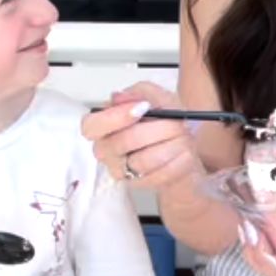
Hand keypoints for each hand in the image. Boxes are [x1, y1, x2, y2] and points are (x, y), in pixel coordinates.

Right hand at [81, 82, 202, 194]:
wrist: (184, 147)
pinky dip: (177, 160)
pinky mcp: (140, 183)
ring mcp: (122, 170)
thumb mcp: (158, 97)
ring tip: (184, 136)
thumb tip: (119, 97)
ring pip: (143, 161)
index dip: (114, 118)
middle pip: (121, 143)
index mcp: (102, 126)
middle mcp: (106, 150)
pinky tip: (185, 151)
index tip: (142, 108)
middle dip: (155, 130)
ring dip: (171, 145)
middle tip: (176, 123)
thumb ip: (139, 92)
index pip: (91, 126)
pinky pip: (159, 175)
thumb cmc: (165, 120)